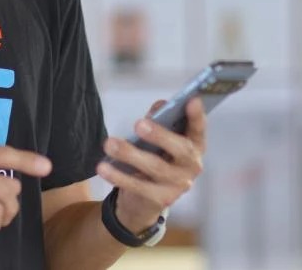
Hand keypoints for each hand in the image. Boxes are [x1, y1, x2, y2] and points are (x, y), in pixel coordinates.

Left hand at [96, 96, 205, 232]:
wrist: (146, 200)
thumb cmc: (156, 157)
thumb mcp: (159, 139)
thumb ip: (160, 120)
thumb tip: (160, 107)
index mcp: (195, 146)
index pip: (198, 129)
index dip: (197, 116)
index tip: (192, 100)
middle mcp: (192, 166)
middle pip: (180, 149)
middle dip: (160, 135)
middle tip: (138, 123)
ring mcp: (178, 185)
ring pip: (156, 167)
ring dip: (131, 154)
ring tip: (110, 144)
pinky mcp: (161, 200)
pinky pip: (138, 186)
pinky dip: (119, 176)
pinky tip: (103, 167)